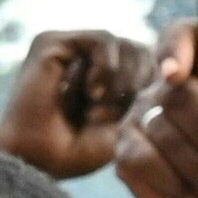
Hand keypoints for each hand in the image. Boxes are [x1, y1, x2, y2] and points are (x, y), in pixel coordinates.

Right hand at [0, 26, 157, 178]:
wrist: (34, 158)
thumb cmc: (75, 151)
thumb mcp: (124, 123)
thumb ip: (143, 92)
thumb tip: (162, 67)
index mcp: (101, 77)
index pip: (148, 62)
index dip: (155, 82)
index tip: (141, 110)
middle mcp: (84, 60)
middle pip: (140, 49)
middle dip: (142, 79)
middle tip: (122, 106)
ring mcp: (68, 49)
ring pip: (125, 42)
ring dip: (125, 75)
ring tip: (104, 101)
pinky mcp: (52, 42)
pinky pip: (103, 39)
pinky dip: (108, 65)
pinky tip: (94, 90)